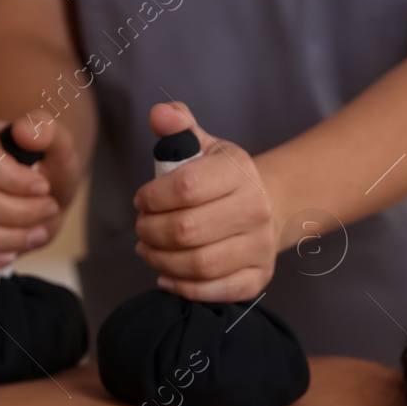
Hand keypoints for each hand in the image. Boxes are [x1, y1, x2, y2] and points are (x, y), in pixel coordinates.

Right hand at [0, 110, 80, 272]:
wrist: (48, 198)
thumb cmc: (50, 171)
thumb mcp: (61, 147)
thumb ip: (46, 130)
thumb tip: (24, 131)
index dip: (14, 180)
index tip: (43, 186)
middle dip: (20, 213)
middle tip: (48, 209)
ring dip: (8, 239)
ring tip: (37, 233)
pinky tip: (10, 255)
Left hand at [132, 101, 276, 301]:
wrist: (266, 207)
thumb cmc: (222, 179)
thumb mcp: (203, 146)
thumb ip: (178, 127)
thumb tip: (160, 114)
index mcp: (239, 172)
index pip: (186, 187)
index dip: (152, 197)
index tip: (141, 200)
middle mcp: (255, 210)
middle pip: (185, 230)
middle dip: (150, 231)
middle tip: (141, 228)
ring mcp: (260, 247)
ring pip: (197, 264)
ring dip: (160, 260)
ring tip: (147, 249)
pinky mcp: (257, 278)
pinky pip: (215, 291)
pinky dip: (183, 288)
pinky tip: (166, 275)